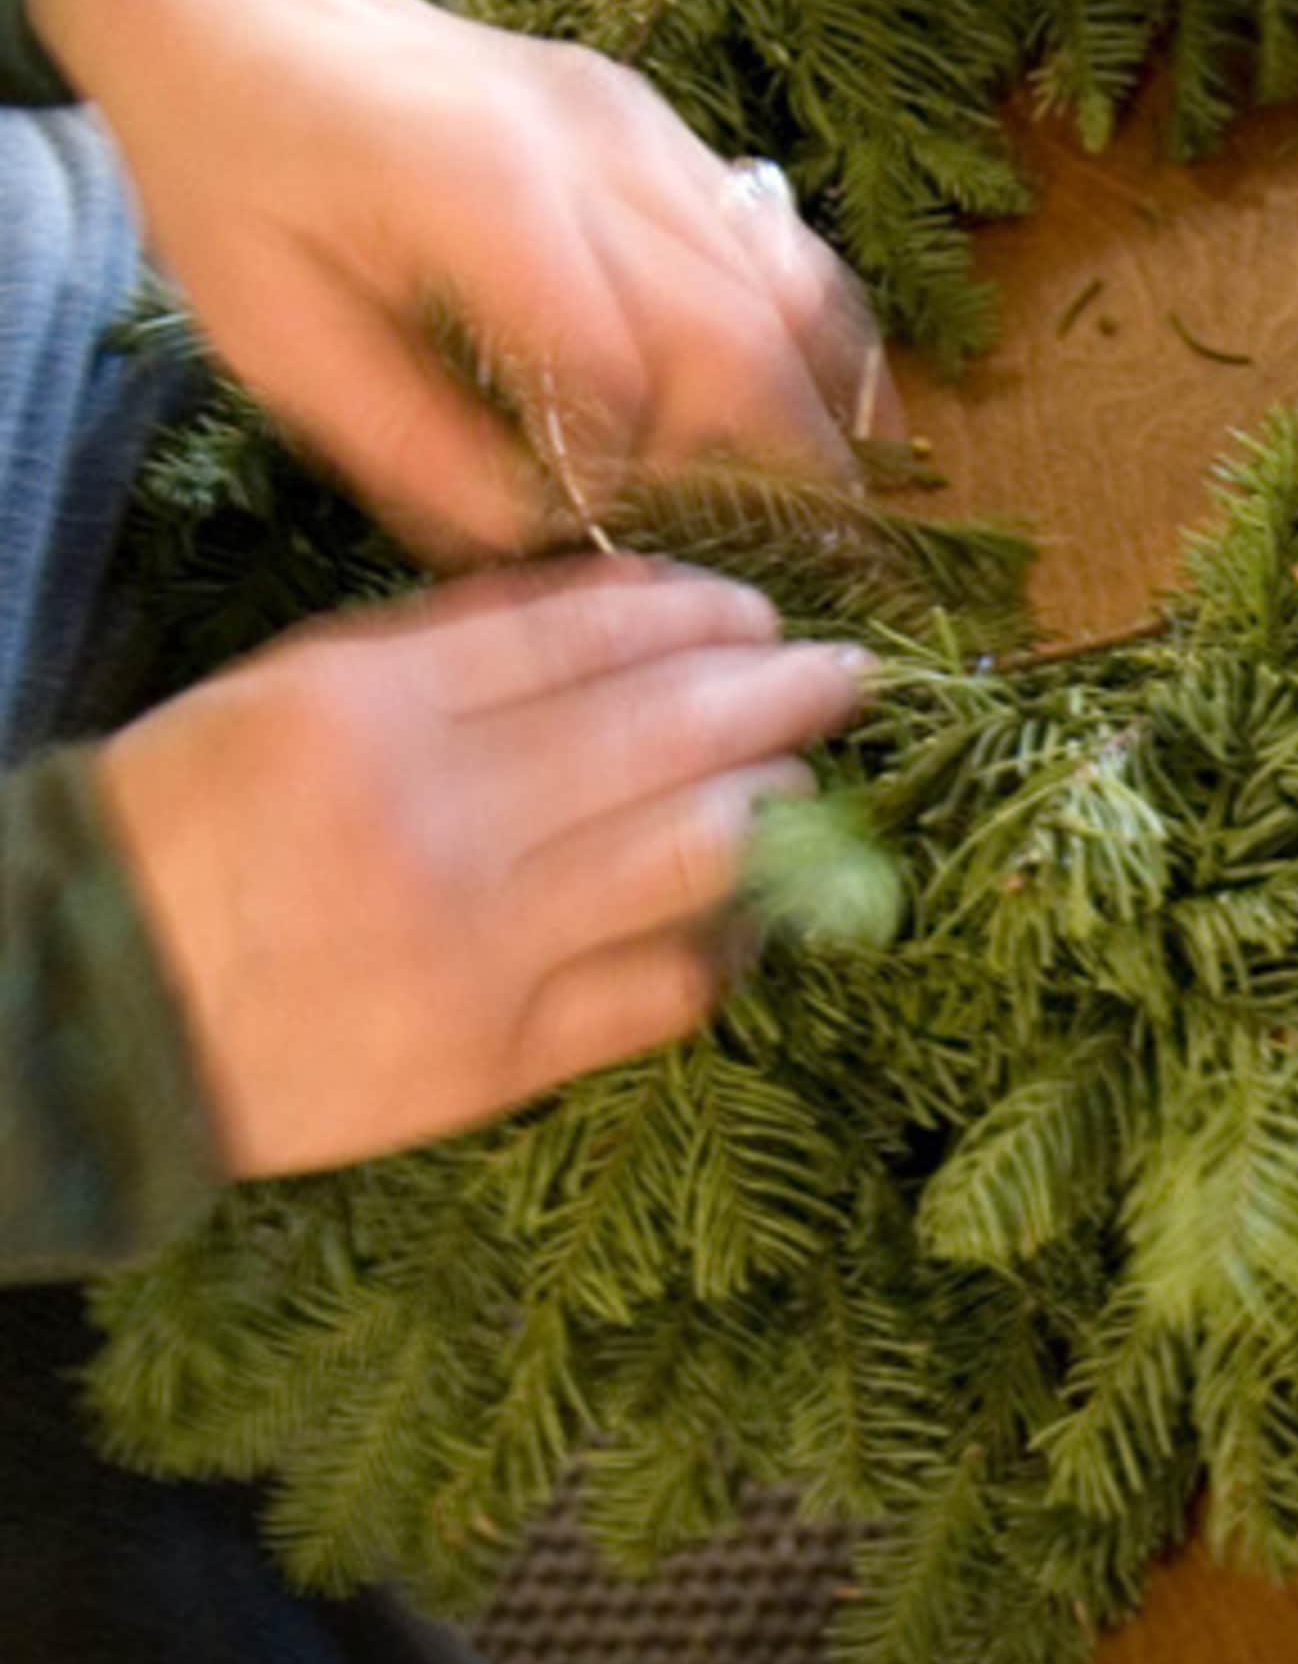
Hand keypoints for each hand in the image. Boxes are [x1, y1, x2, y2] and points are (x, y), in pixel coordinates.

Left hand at [27, 0, 892, 563]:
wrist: (253, 13)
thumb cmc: (240, 184)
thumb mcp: (276, 336)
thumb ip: (408, 447)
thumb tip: (538, 542)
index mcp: (487, 198)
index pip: (615, 374)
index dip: (625, 477)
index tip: (605, 540)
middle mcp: (600, 154)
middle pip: (742, 332)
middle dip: (774, 461)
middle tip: (785, 552)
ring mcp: (651, 134)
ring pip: (795, 285)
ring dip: (822, 402)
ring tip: (823, 495)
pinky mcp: (670, 132)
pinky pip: (785, 246)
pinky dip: (813, 338)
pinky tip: (806, 407)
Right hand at [95, 555, 873, 1174]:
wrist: (87, 1014)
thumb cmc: (193, 827)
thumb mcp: (295, 691)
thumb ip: (457, 642)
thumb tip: (632, 600)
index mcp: (376, 713)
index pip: (594, 635)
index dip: (702, 613)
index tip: (757, 609)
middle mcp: (443, 823)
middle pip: (671, 733)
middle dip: (782, 692)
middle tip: (844, 675)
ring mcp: (481, 950)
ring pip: (697, 853)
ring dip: (778, 804)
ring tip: (803, 778)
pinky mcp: (498, 1063)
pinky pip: (665, 990)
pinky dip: (729, 940)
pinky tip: (752, 908)